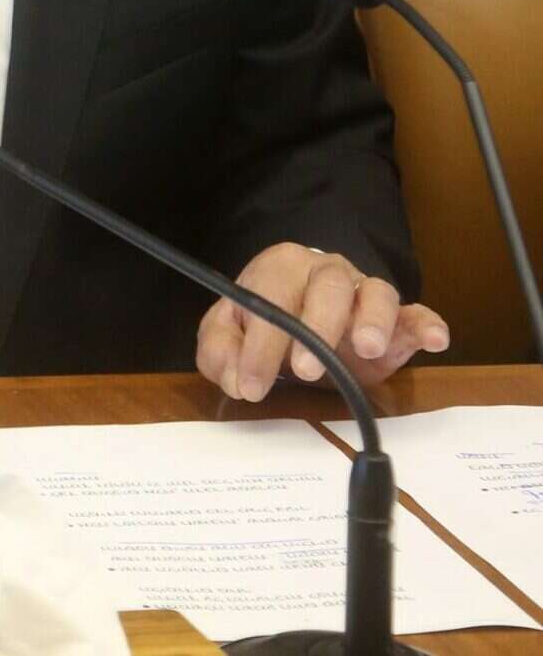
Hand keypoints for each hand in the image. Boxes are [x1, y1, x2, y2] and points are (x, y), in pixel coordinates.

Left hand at [196, 242, 448, 401]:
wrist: (302, 312)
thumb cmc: (264, 322)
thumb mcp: (227, 334)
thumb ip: (220, 352)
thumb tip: (236, 379)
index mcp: (280, 269)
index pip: (268, 299)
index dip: (258, 346)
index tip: (251, 386)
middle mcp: (326, 272)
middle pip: (327, 289)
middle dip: (316, 329)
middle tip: (305, 371)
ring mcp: (365, 292)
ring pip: (376, 292)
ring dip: (373, 320)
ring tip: (367, 348)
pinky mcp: (399, 318)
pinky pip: (418, 314)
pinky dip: (427, 324)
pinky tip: (434, 340)